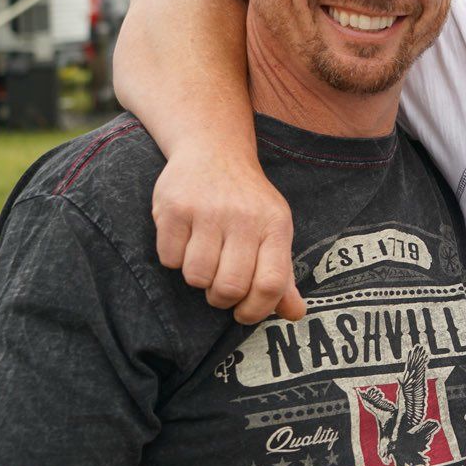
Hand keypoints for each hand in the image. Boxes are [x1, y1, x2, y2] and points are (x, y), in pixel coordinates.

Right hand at [151, 147, 302, 323]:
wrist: (214, 150)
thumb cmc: (247, 202)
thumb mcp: (273, 230)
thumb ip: (282, 274)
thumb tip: (295, 314)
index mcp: (275, 226)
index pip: (271, 283)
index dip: (256, 310)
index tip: (243, 313)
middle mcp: (244, 217)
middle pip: (229, 288)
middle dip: (220, 299)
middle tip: (219, 286)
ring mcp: (208, 211)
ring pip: (196, 278)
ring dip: (197, 278)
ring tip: (204, 257)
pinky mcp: (174, 208)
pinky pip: (170, 259)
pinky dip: (174, 258)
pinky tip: (185, 238)